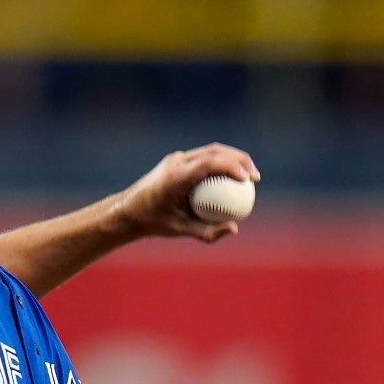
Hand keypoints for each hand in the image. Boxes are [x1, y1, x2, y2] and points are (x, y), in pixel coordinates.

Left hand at [116, 143, 261, 242]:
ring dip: (232, 158)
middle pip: (213, 152)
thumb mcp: (180, 230)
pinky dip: (220, 163)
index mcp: (174, 178)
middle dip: (239, 160)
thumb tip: (235, 228)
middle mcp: (174, 164)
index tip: (249, 179)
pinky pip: (202, 157)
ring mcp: (174, 159)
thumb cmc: (153, 222)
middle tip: (255, 177)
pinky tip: (232, 177)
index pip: (208, 164)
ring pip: (209, 151)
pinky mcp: (175, 160)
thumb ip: (207, 232)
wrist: (128, 210)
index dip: (232, 166)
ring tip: (249, 175)